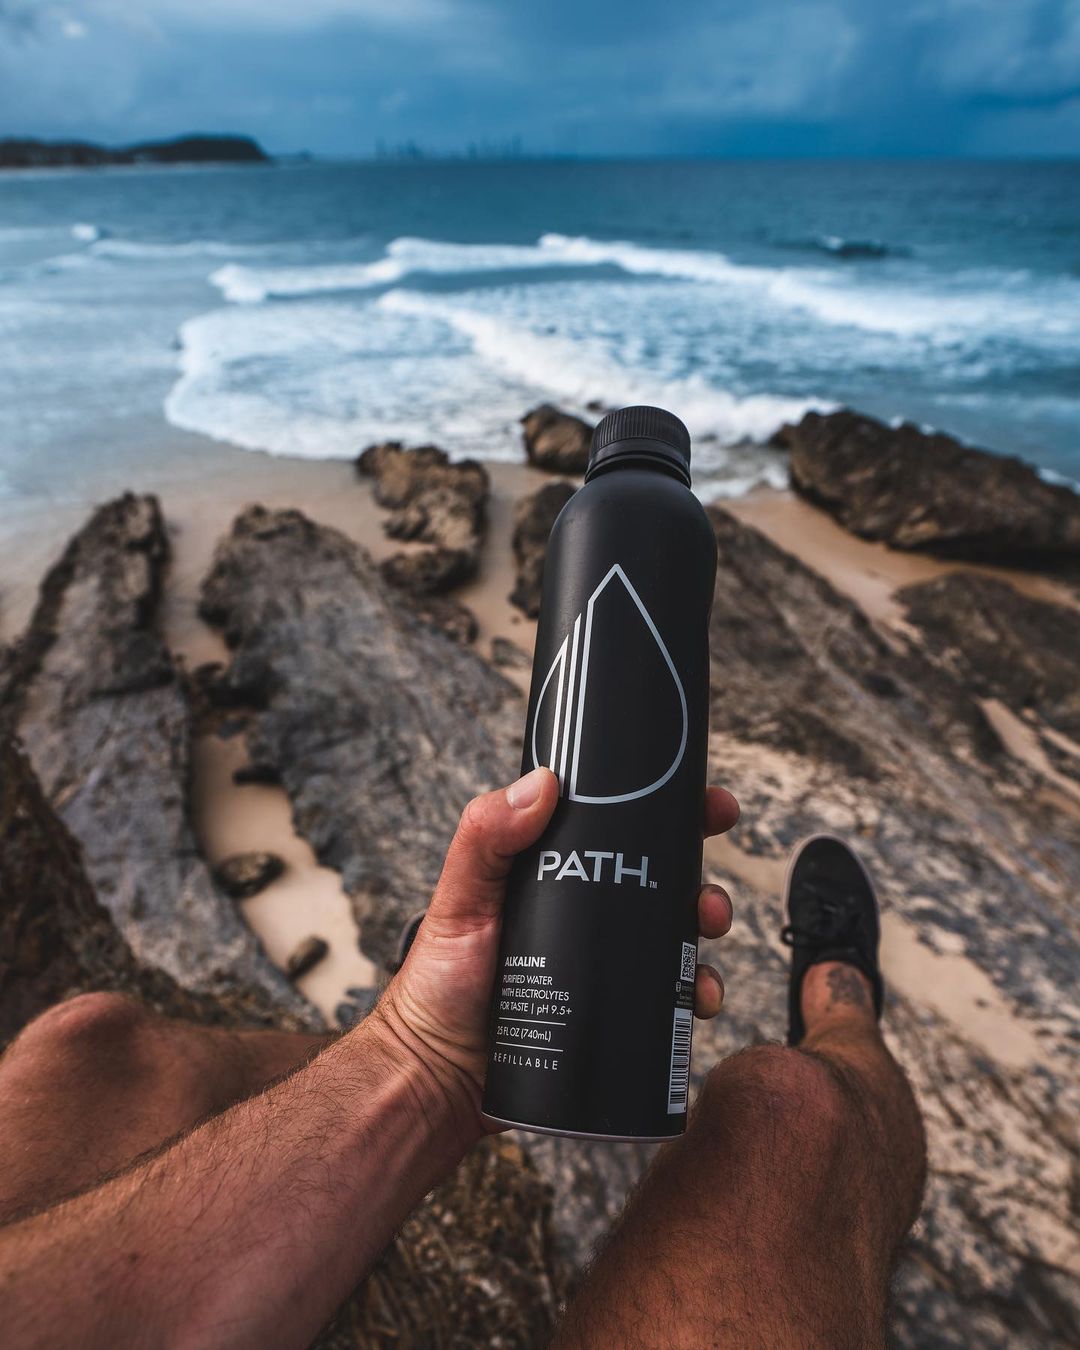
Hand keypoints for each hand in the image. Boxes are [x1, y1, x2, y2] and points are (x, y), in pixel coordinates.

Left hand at [374, 766, 738, 1133]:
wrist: (438, 1078)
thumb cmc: (438, 983)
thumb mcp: (461, 898)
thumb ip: (486, 837)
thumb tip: (544, 782)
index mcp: (559, 874)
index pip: (623, 829)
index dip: (673, 813)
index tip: (710, 807)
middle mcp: (589, 916)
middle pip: (665, 884)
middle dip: (703, 882)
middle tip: (710, 899)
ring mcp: (605, 968)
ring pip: (677, 939)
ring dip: (708, 934)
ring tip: (707, 940)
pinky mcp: (615, 1018)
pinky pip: (670, 1002)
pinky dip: (698, 994)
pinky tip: (701, 1000)